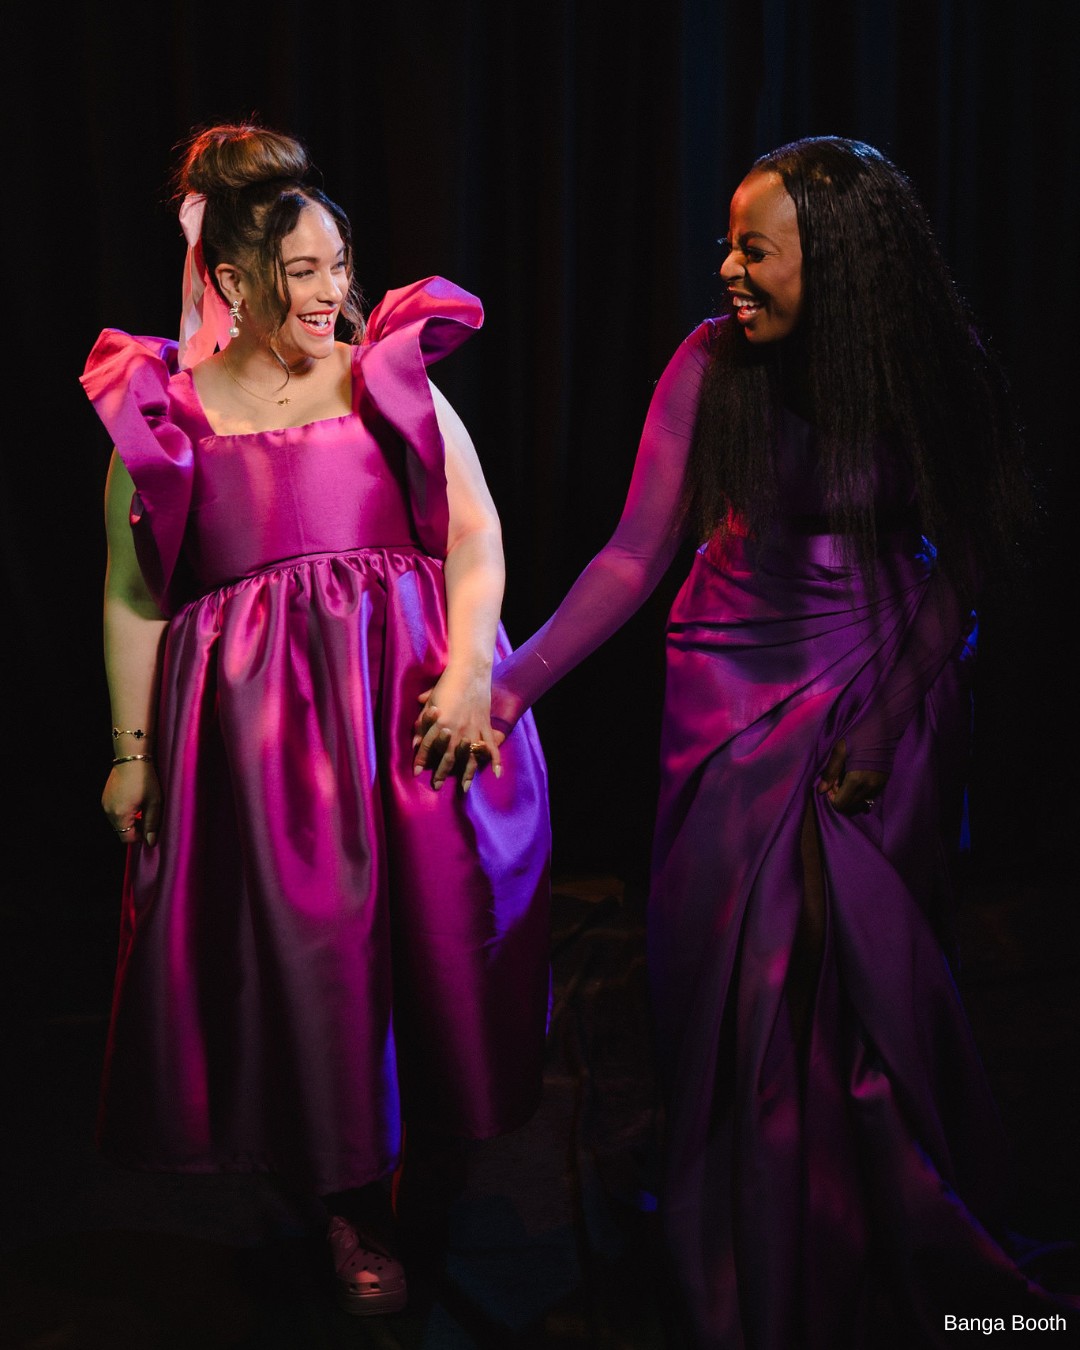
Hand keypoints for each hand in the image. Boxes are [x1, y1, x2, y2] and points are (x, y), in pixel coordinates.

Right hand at [103, 759, 162, 846]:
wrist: (132, 757)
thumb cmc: (145, 779)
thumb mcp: (154, 803)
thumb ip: (152, 824)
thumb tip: (150, 843)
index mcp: (119, 815)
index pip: (127, 838)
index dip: (140, 836)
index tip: (150, 826)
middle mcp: (108, 811)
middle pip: (121, 830)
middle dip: (135, 827)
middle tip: (148, 814)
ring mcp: (105, 803)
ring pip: (117, 821)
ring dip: (129, 819)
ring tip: (142, 805)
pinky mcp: (105, 796)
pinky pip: (114, 811)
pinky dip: (124, 810)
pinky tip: (134, 798)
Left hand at [412, 666, 501, 791]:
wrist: (470, 672)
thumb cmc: (447, 685)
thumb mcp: (431, 703)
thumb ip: (423, 723)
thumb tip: (415, 742)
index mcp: (441, 723)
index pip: (428, 746)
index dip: (421, 759)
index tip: (416, 772)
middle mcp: (458, 729)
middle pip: (449, 757)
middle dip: (441, 773)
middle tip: (435, 786)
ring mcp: (474, 729)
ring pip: (470, 756)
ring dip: (467, 773)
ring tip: (464, 788)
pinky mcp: (486, 726)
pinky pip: (491, 746)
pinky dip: (496, 760)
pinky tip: (496, 774)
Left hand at [816, 739, 886, 815]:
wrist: (885, 727)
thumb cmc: (860, 735)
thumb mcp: (839, 750)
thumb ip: (830, 772)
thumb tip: (820, 790)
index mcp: (856, 780)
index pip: (840, 804)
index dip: (832, 797)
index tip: (831, 782)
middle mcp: (869, 788)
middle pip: (849, 806)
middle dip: (840, 795)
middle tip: (837, 778)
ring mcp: (879, 786)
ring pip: (859, 802)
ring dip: (850, 794)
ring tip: (846, 777)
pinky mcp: (884, 783)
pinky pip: (868, 796)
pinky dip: (860, 791)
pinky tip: (857, 777)